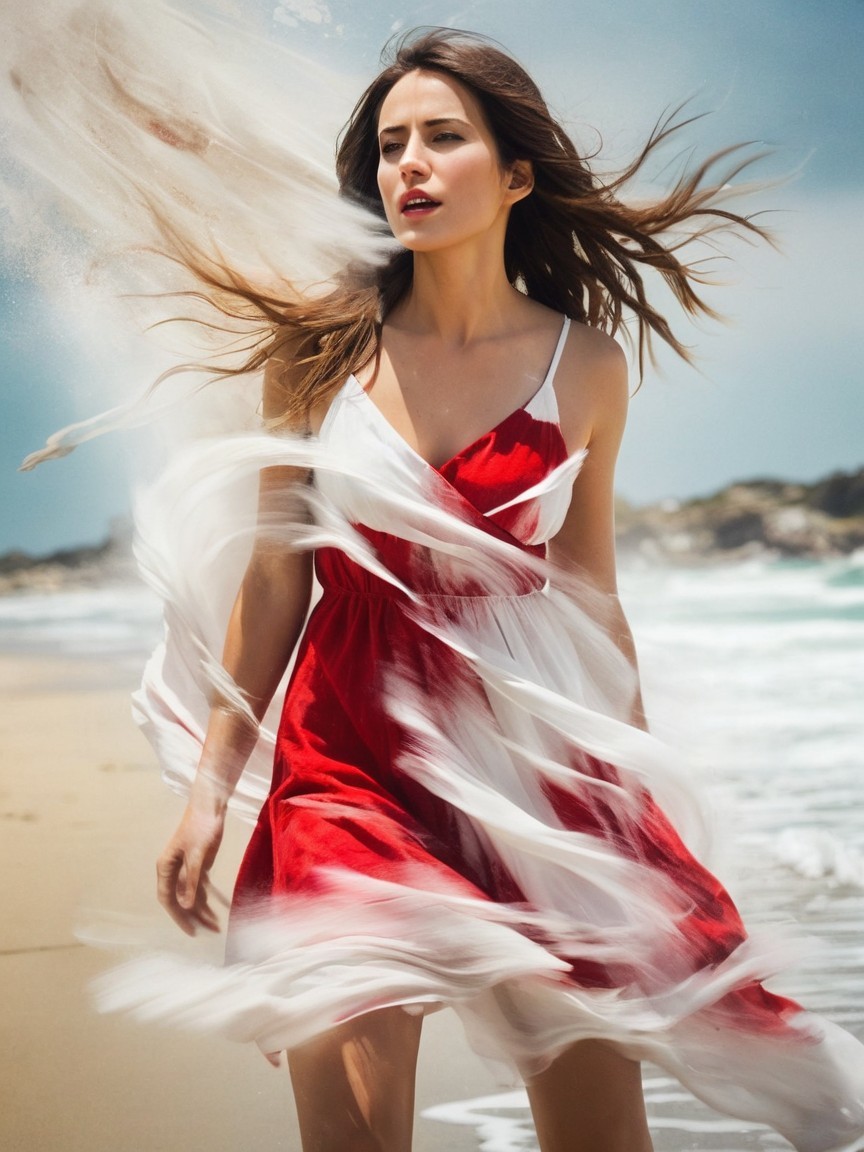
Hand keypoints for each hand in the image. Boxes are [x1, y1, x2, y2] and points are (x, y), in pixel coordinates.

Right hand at [156, 797, 225, 935]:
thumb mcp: (197, 855)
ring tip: (216, 925)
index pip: (167, 899)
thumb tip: (186, 906)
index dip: (178, 917)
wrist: (211, 806)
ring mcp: (186, 868)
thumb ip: (192, 880)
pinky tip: (218, 908)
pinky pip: (201, 887)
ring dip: (203, 909)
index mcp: (166, 867)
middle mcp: (173, 870)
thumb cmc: (200, 826)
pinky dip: (208, 897)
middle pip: (180, 900)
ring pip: (191, 895)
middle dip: (193, 916)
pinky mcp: (199, 864)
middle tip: (209, 931)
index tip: (191, 931)